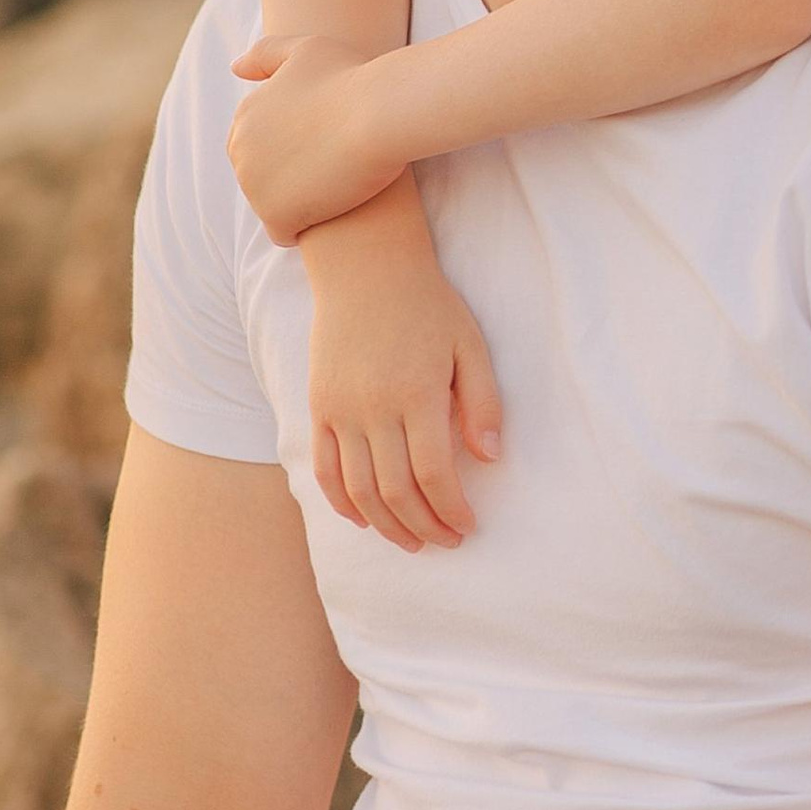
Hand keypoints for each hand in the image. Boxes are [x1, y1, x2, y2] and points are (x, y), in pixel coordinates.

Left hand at [228, 35, 401, 242]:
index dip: (295, 148)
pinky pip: (282, 233)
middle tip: (334, 166)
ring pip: (272, 206)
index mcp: (245, 115)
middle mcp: (239, 149)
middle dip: (291, 177)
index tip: (326, 143)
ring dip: (299, 202)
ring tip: (337, 188)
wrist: (379, 114)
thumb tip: (236, 68)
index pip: (261, 146)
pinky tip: (332, 211)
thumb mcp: (306, 49)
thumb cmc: (352, 78)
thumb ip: (267, 55)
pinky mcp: (275, 214)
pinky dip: (305, 227)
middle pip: (263, 177)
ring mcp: (253, 184)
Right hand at [300, 187, 503, 548]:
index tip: (468, 526)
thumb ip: (483, 403)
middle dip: (424, 527)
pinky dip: (342, 502)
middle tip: (446, 541)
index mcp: (417, 393)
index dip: (451, 510)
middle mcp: (374, 408)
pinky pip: (324, 469)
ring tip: (412, 541)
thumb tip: (491, 458)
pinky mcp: (319, 407)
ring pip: (359, 490)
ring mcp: (340, 409)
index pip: (434, 474)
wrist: (366, 268)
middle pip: (396, 491)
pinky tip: (365, 519)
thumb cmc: (429, 305)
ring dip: (386, 525)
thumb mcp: (470, 345)